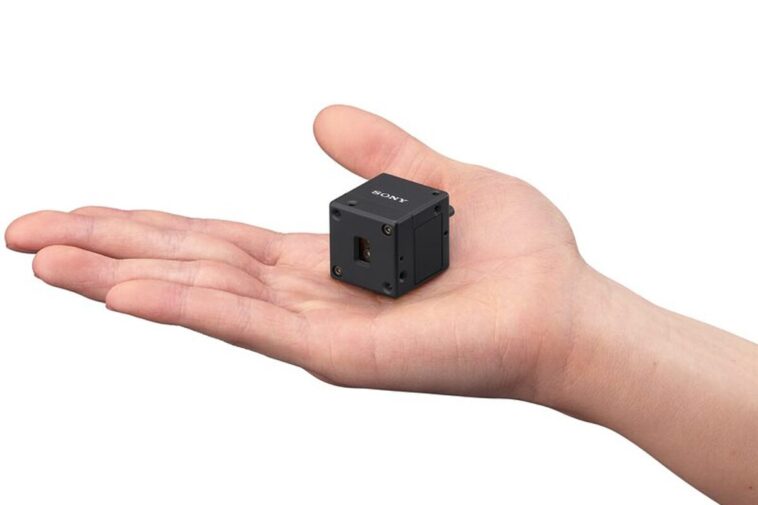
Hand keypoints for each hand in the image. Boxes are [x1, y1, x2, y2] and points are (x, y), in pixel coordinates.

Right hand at [5, 105, 589, 400]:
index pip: (214, 239)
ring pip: (201, 295)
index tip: (84, 211)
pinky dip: (184, 308)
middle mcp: (307, 296)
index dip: (146, 224)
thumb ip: (377, 152)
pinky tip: (125, 292)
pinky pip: (249, 323)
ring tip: (47, 257)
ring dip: (120, 276)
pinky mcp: (340, 354)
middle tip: (26, 233)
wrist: (564, 308)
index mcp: (322, 260)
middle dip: (107, 248)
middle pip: (188, 266)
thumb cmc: (517, 255)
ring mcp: (317, 329)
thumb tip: (321, 116)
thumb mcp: (436, 179)